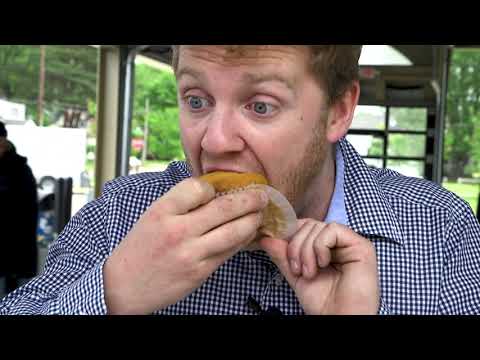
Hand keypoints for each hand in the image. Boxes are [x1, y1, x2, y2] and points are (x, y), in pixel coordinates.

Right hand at [103, 177, 268, 314]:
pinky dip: (242, 240)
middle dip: (249, 199)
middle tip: (262, 194)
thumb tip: (212, 190)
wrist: (124, 286)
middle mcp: (178, 230)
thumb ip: (179, 202)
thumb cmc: (140, 247)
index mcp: (162, 211)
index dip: (213, 186)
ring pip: (233, 232)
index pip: (199, 187)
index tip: (218, 189)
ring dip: (252, 220)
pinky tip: (248, 233)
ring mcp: (191, 253)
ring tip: (260, 213)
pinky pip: (229, 252)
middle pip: (224, 208)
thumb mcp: (152, 215)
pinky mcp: (200, 272)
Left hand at [259, 219, 378, 314]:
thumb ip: (282, 256)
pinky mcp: (361, 245)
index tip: (284, 255)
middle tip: (298, 270)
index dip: (290, 236)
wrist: (338, 318)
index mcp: (325, 247)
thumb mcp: (296, 275)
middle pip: (308, 224)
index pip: (303, 226)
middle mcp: (339, 242)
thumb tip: (266, 238)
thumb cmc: (322, 302)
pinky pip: (332, 230)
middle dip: (296, 246)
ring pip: (318, 226)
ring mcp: (350, 242)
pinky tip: (323, 264)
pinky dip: (320, 246)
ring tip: (310, 273)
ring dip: (306, 250)